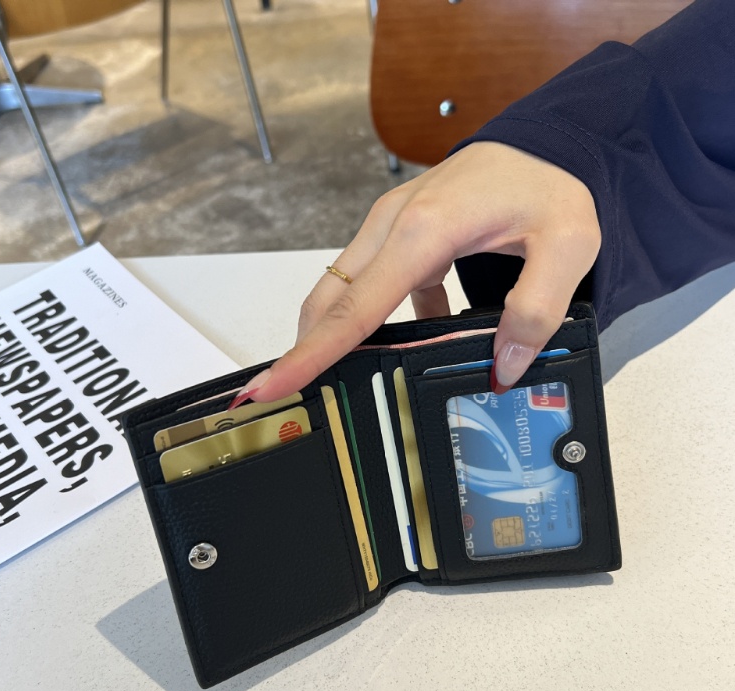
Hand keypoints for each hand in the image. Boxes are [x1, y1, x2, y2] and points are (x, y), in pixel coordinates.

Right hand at [234, 142, 600, 404]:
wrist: (543, 144)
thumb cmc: (549, 185)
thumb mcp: (568, 249)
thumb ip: (535, 311)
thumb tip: (502, 366)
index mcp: (424, 231)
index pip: (355, 307)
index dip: (312, 353)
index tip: (273, 385)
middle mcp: (392, 225)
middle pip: (329, 299)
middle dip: (306, 349)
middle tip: (290, 395)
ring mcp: (389, 226)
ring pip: (341, 290)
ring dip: (336, 334)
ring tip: (343, 378)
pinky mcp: (399, 234)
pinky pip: (373, 283)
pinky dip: (378, 317)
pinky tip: (414, 338)